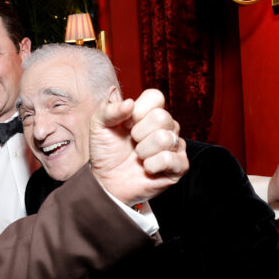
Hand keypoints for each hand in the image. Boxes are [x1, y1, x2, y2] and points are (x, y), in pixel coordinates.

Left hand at [89, 89, 188, 205]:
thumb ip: (109, 109)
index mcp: (150, 113)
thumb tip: (129, 102)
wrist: (106, 181)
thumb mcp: (99, 126)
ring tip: (138, 157)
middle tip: (132, 144)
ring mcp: (175, 146)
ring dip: (143, 151)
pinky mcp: (179, 166)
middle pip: (162, 117)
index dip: (138, 111)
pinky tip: (147, 168)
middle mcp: (166, 126)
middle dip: (138, 133)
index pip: (156, 97)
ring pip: (164, 138)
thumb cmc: (106, 152)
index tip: (125, 124)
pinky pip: (168, 159)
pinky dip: (151, 165)